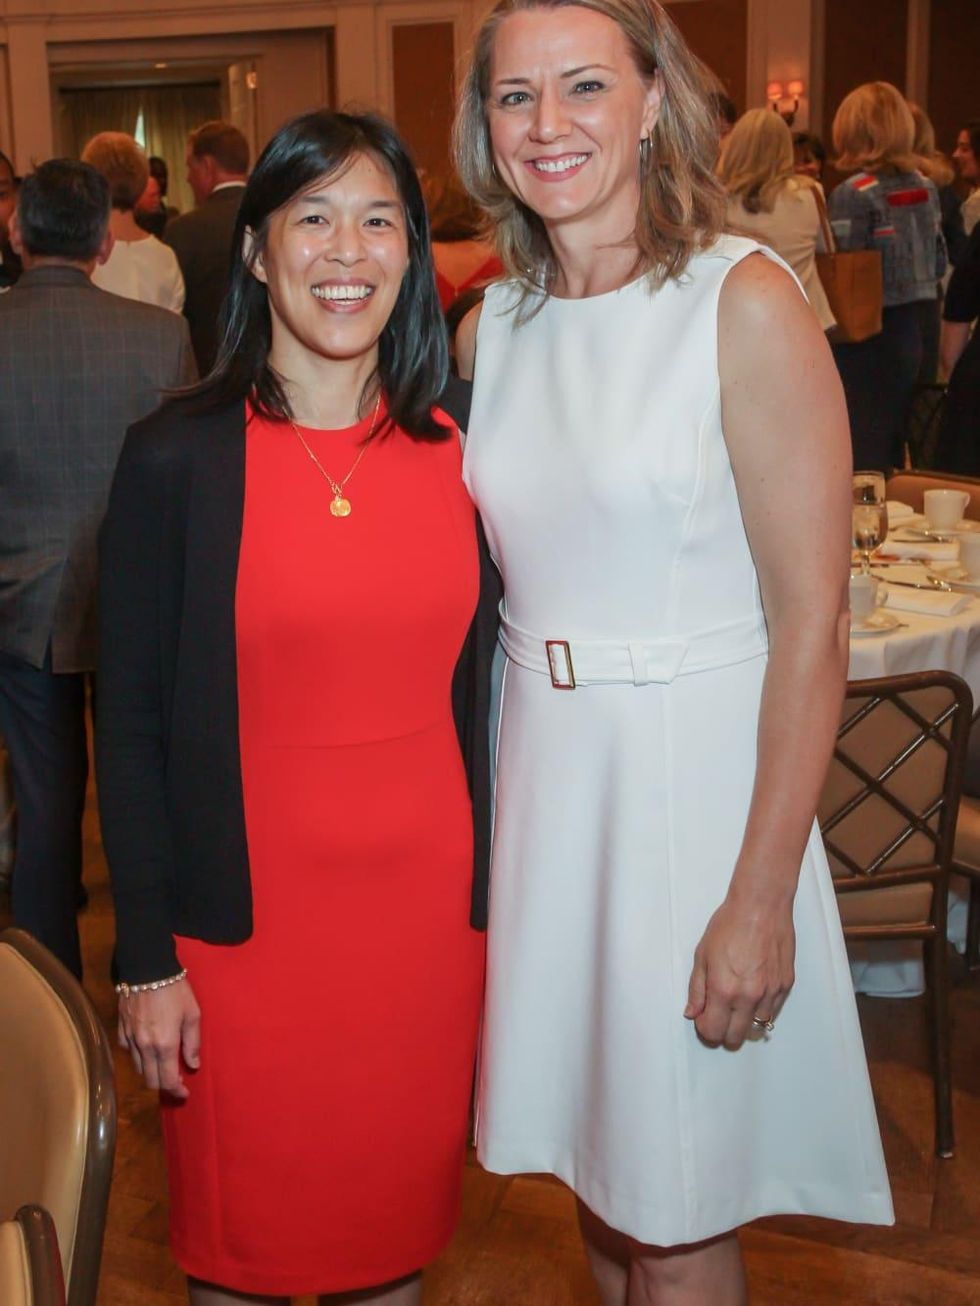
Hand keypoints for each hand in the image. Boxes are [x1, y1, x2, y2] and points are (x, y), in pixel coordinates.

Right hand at [118, 980, 200, 1099]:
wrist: (148, 969)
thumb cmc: (176, 990)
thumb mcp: (192, 1014)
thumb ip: (192, 1043)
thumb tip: (193, 1065)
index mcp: (164, 1045)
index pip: (167, 1080)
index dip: (176, 1091)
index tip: (184, 1093)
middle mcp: (144, 1048)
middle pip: (150, 1081)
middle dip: (163, 1086)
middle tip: (175, 1082)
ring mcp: (130, 1040)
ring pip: (138, 1068)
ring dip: (151, 1072)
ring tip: (163, 1066)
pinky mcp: (121, 1030)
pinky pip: (128, 1052)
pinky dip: (138, 1057)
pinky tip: (147, 1050)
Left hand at [684, 893, 795, 1048]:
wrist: (760, 906)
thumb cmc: (729, 924)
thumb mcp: (702, 955)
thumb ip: (696, 989)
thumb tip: (692, 1012)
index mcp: (723, 990)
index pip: (713, 1031)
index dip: (705, 1029)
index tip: (703, 1019)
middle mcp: (748, 997)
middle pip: (736, 1038)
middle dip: (723, 1032)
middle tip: (718, 1017)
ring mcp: (770, 993)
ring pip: (757, 1028)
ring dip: (744, 1022)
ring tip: (736, 1004)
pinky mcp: (785, 985)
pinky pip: (772, 1011)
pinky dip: (761, 1009)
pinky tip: (752, 993)